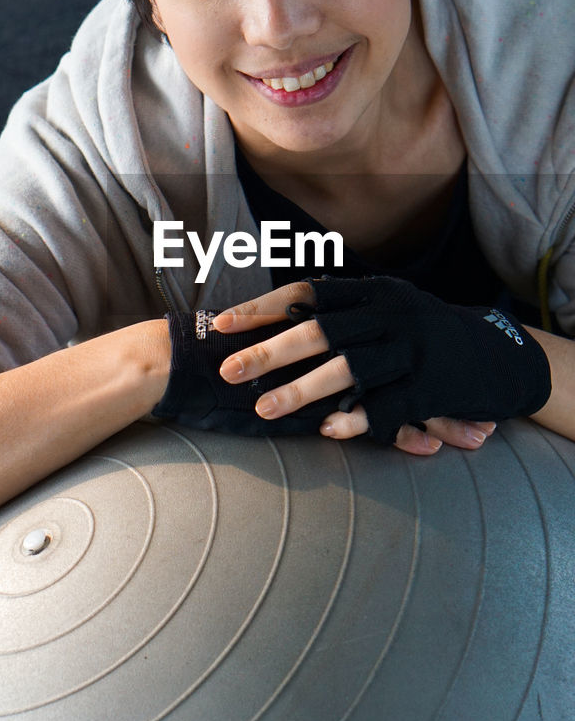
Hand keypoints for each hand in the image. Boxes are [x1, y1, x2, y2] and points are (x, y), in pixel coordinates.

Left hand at [213, 280, 500, 455]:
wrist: (499, 355)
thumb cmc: (425, 334)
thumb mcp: (388, 308)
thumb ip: (343, 312)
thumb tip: (276, 318)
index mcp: (374, 292)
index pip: (306, 294)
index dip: (262, 309)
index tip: (221, 324)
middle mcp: (391, 314)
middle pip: (319, 331)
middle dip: (268, 351)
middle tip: (227, 371)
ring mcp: (412, 349)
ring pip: (347, 369)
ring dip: (301, 390)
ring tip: (263, 409)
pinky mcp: (431, 386)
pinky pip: (386, 406)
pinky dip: (356, 418)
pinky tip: (327, 429)